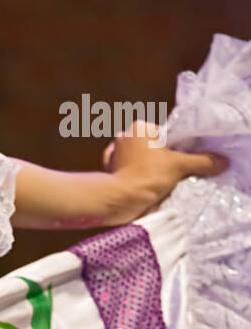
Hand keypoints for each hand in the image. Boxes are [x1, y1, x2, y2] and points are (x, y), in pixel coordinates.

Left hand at [101, 120, 228, 219]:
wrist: (120, 200)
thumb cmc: (148, 177)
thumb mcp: (180, 166)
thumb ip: (201, 161)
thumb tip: (222, 161)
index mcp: (139, 127)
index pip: (163, 134)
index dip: (173, 147)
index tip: (178, 160)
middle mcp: (123, 137)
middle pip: (149, 146)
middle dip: (157, 157)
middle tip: (168, 172)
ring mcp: (113, 154)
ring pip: (136, 158)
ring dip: (144, 167)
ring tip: (155, 180)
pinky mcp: (107, 171)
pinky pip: (124, 171)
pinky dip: (132, 176)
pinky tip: (141, 184)